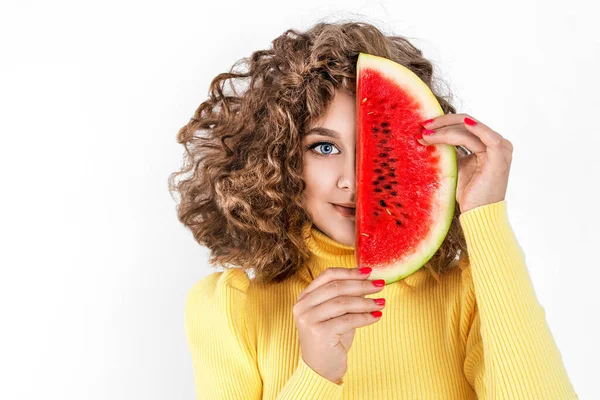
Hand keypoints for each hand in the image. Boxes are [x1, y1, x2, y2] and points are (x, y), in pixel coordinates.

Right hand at [293, 267, 385, 383]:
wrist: (320, 370)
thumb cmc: (331, 340)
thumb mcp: (338, 315)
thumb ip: (347, 298)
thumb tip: (368, 281)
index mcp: (305, 297)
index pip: (328, 276)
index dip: (349, 272)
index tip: (369, 272)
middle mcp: (303, 306)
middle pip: (336, 287)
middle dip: (361, 285)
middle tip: (380, 285)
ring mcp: (308, 319)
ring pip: (343, 302)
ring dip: (366, 302)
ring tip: (382, 303)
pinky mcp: (319, 333)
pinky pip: (347, 320)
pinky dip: (365, 317)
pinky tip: (376, 317)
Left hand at [418, 115, 512, 213]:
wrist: (478, 213)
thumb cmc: (468, 193)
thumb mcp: (456, 166)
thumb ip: (450, 150)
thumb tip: (429, 135)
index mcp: (487, 144)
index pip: (464, 125)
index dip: (444, 123)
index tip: (423, 127)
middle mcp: (497, 144)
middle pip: (467, 123)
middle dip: (442, 123)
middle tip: (423, 126)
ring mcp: (500, 149)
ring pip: (470, 130)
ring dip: (446, 129)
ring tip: (427, 133)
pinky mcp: (499, 157)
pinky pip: (488, 138)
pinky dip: (475, 128)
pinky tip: (462, 124)